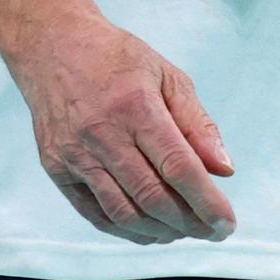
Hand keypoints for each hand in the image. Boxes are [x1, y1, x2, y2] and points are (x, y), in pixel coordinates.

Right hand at [4, 10, 235, 243]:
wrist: (53, 47)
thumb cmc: (118, 60)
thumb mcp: (167, 76)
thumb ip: (197, 124)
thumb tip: (224, 170)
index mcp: (136, 106)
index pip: (178, 166)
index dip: (206, 201)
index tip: (227, 223)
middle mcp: (102, 134)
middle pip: (151, 196)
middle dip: (189, 222)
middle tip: (212, 232)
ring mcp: (75, 155)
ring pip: (123, 212)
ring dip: (160, 231)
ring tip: (185, 232)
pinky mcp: (56, 168)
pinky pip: (94, 213)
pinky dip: (126, 230)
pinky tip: (150, 231)